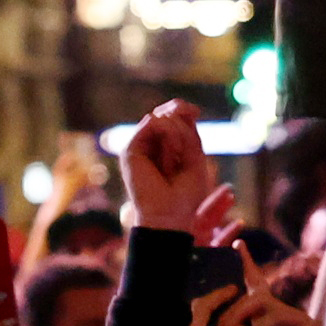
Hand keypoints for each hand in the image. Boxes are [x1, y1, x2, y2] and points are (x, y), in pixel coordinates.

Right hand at [119, 100, 216, 235]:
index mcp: (166, 146)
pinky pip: (152, 122)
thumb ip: (187, 131)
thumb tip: (173, 109)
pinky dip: (168, 132)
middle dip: (181, 119)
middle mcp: (151, 144)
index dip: (184, 108)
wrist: (169, 216)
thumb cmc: (185, 193)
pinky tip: (174, 152)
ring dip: (177, 133)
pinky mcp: (130, 150)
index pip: (174, 115)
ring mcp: (140, 146)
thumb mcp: (195, 156)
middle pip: (166, 112)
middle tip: (187, 144)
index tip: (196, 112)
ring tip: (179, 157)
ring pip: (161, 117)